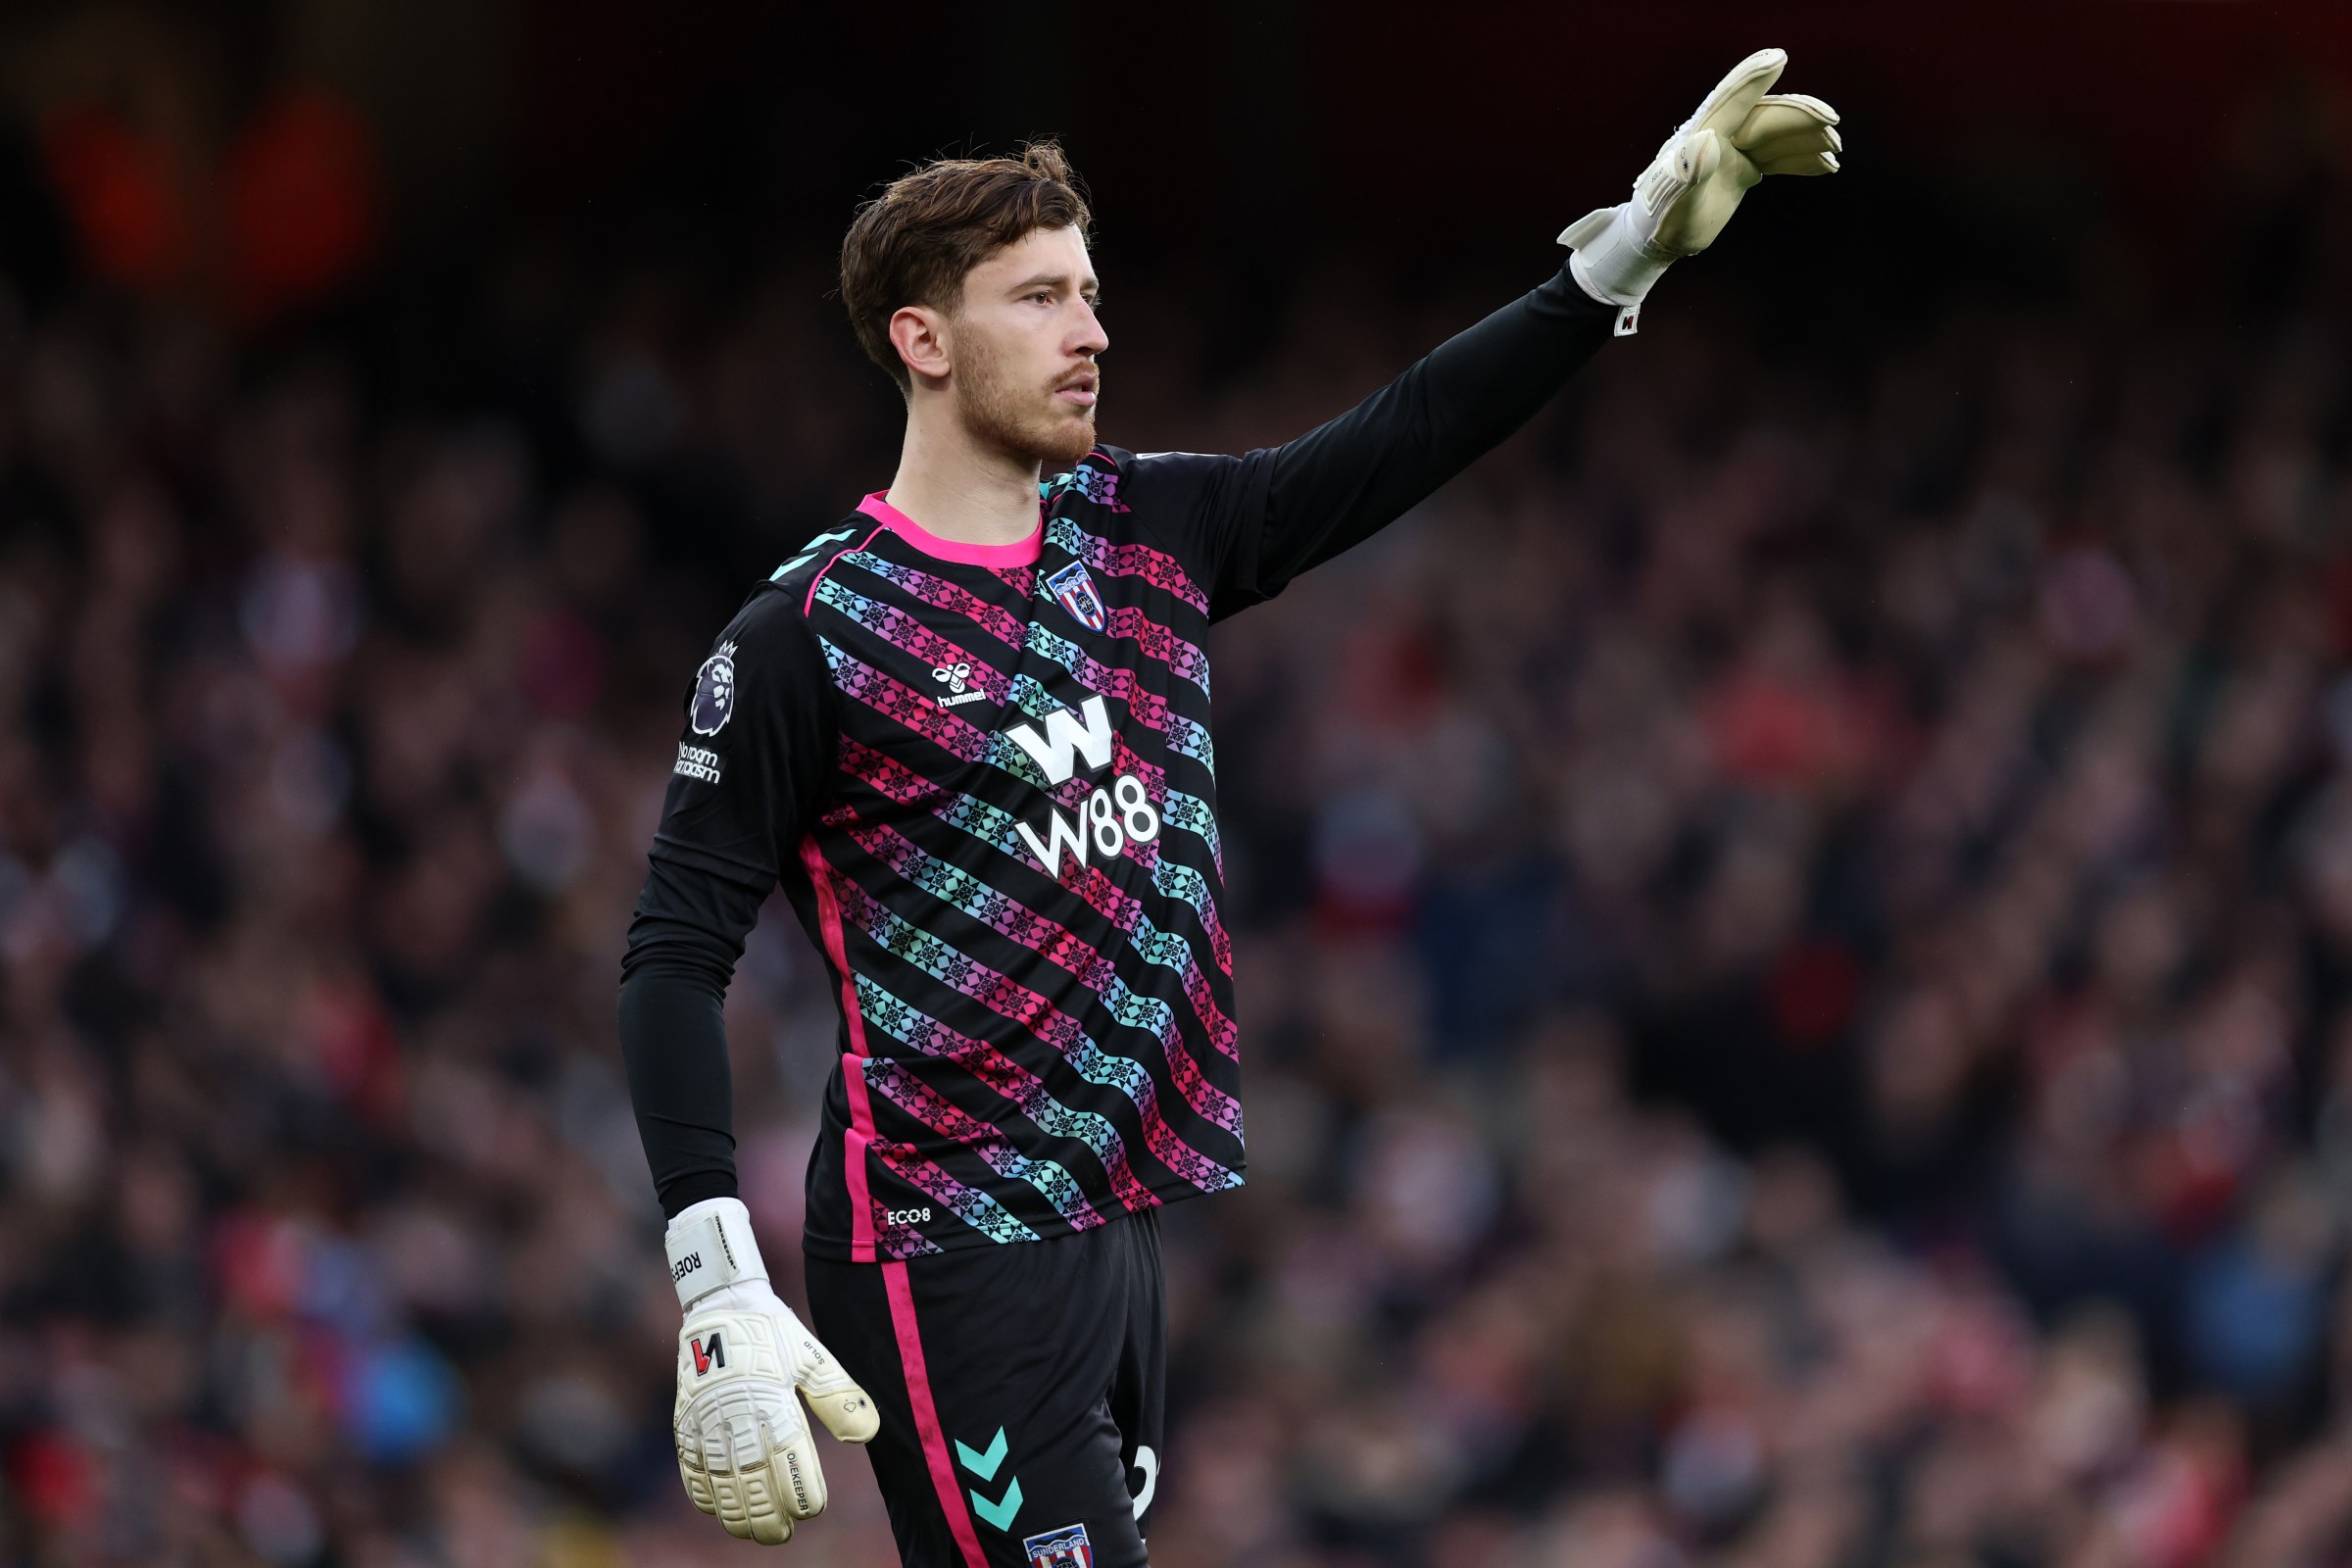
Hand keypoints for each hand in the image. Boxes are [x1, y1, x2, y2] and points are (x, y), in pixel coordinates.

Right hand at [666, 1198, 879, 1543]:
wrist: (721, 1305)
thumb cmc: (774, 1333)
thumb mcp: (813, 1357)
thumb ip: (839, 1397)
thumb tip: (868, 1434)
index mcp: (771, 1397)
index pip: (787, 1456)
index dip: (800, 1489)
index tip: (812, 1510)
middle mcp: (736, 1412)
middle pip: (750, 1478)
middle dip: (767, 1514)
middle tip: (782, 1534)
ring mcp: (706, 1418)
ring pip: (718, 1479)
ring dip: (735, 1511)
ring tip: (753, 1532)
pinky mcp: (686, 1419)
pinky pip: (690, 1464)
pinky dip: (701, 1491)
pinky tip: (716, 1509)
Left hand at [1560, 48, 1841, 329]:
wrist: (1658, 239)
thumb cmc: (1661, 219)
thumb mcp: (1674, 200)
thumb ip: (1689, 171)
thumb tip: (1705, 141)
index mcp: (1701, 135)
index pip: (1731, 101)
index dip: (1754, 79)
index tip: (1779, 57)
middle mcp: (1720, 136)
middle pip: (1766, 117)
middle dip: (1800, 118)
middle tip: (1831, 127)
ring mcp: (1734, 151)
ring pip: (1777, 135)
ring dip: (1807, 138)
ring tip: (1835, 149)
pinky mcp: (1743, 168)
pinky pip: (1778, 158)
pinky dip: (1801, 160)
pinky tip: (1826, 166)